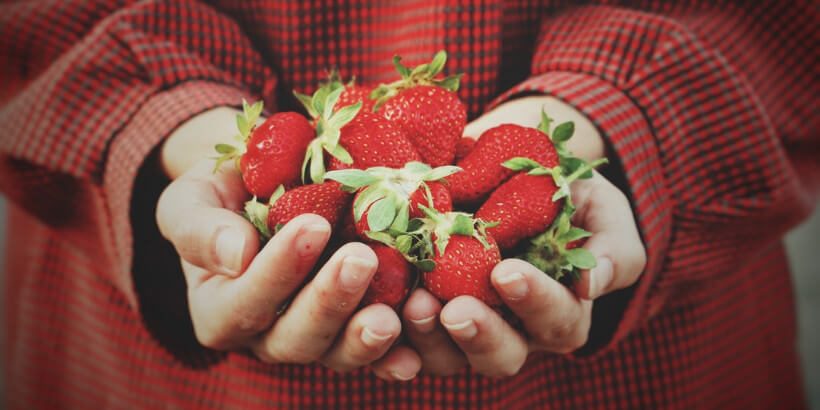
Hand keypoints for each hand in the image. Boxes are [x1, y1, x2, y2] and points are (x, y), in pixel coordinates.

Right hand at [155, 109, 421, 379]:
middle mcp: (267, 335)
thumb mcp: (193, 199)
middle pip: (296, 338)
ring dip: (366, 337)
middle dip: (330, 301)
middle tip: (361, 258)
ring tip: (393, 314)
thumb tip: (235, 254)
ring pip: (338, 353)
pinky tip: (416, 353)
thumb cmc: (223, 194)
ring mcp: (316, 337)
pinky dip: (397, 355)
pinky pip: (376, 354)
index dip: (277, 271)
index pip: (244, 303)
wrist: (265, 189)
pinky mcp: (354, 330)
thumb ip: (199, 228)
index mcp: (221, 310)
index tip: (312, 225)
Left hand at [394, 96, 645, 376]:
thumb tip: (592, 284)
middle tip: (455, 309)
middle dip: (478, 335)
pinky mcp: (419, 314)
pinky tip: (374, 312)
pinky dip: (387, 334)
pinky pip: (401, 340)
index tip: (506, 271)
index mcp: (560, 313)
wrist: (507, 170)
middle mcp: (512, 331)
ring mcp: (462, 327)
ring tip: (413, 303)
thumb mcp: (600, 211)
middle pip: (501, 356)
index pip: (557, 321)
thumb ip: (611, 248)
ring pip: (446, 357)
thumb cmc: (564, 195)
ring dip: (428, 337)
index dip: (534, 302)